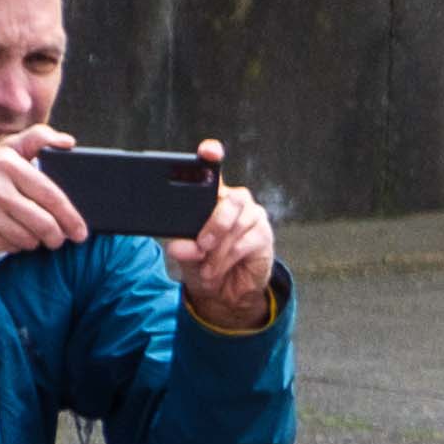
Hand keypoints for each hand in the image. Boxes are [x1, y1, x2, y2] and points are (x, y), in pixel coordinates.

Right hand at [0, 125, 88, 266]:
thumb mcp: (6, 154)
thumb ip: (36, 140)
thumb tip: (69, 141)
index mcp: (7, 163)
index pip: (51, 194)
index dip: (70, 216)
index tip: (80, 230)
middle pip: (45, 222)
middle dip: (58, 235)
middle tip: (60, 239)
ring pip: (31, 238)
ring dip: (35, 241)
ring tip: (29, 234)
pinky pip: (14, 247)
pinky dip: (17, 246)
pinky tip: (8, 237)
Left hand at [171, 150, 280, 330]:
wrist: (224, 291)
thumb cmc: (203, 263)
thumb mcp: (185, 255)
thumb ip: (182, 247)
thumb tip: (180, 246)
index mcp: (211, 195)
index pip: (212, 167)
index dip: (212, 155)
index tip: (207, 151)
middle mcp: (234, 199)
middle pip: (229, 200)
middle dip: (213, 226)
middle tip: (201, 246)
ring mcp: (252, 215)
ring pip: (234, 226)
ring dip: (216, 252)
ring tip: (205, 268)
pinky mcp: (263, 234)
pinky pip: (243, 243)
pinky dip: (226, 260)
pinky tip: (215, 270)